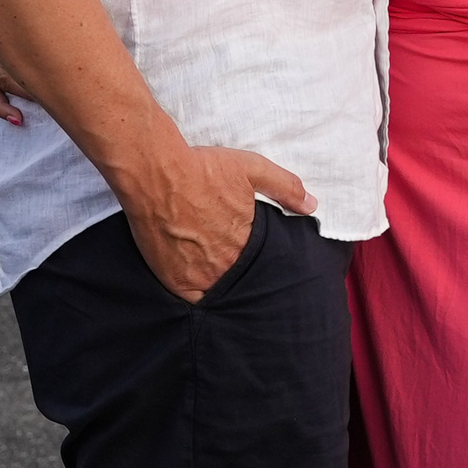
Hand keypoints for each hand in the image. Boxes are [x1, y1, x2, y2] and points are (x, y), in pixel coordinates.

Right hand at [123, 145, 314, 301]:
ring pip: (219, 288)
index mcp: (248, 240)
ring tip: (213, 267)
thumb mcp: (251, 168)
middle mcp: (227, 263)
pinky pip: (194, 298)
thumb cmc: (202, 169)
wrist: (156, 174)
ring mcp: (201, 275)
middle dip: (238, 267)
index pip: (262, 260)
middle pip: (240, 275)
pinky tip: (197, 280)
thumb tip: (312, 205)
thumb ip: (284, 186)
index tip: (248, 245)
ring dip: (220, 280)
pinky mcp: (175, 281)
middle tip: (227, 256)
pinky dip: (198, 292)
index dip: (256, 254)